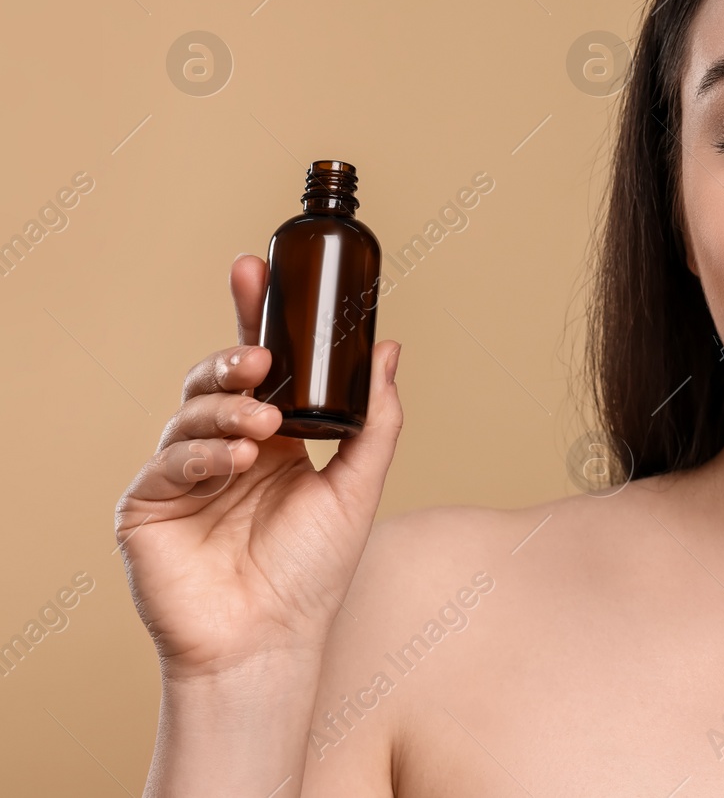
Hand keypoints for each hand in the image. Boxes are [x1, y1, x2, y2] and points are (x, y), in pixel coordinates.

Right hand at [115, 254, 402, 681]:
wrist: (270, 641)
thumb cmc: (312, 573)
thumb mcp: (357, 486)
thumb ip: (375, 419)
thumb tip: (388, 349)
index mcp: (273, 437)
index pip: (258, 364)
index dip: (251, 315)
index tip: (252, 268)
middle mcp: (226, 447)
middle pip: (216, 377)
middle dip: (233, 357)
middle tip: (259, 359)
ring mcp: (183, 474)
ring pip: (190, 412)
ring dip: (226, 409)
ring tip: (263, 425)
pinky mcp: (148, 505)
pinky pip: (169, 462)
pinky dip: (204, 453)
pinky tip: (237, 461)